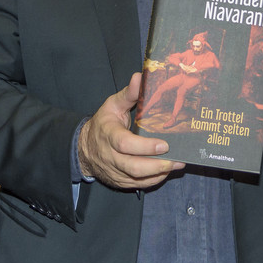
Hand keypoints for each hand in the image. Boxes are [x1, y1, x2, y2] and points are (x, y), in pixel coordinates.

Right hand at [78, 73, 184, 189]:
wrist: (85, 148)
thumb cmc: (104, 123)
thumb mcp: (113, 105)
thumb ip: (128, 93)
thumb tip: (140, 77)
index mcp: (108, 134)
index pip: (125, 144)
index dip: (145, 147)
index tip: (164, 144)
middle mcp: (110, 156)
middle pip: (133, 166)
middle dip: (157, 165)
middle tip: (176, 159)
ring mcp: (114, 171)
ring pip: (137, 178)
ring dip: (159, 173)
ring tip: (178, 164)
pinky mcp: (120, 181)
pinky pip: (138, 185)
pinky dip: (154, 180)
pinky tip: (166, 171)